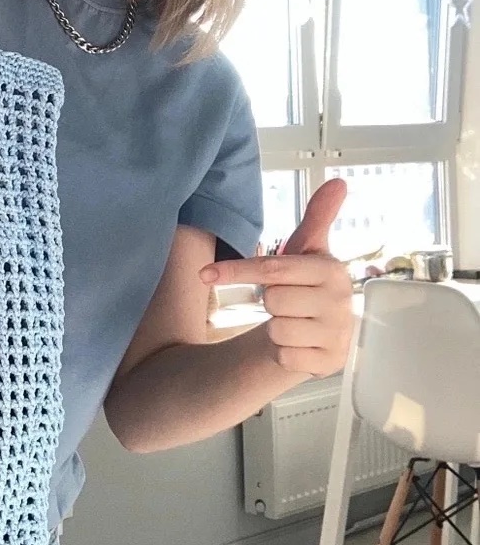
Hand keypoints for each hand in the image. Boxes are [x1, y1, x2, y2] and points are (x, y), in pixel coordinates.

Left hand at [200, 178, 352, 377]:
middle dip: (269, 301)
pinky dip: (283, 351)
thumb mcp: (307, 251)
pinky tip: (298, 343)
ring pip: (276, 329)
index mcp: (331, 270)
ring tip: (293, 323)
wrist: (323, 333)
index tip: (204, 274)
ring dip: (276, 328)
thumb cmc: (306, 285)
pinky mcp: (330, 362)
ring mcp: (337, 334)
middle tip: (286, 301)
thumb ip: (318, 217)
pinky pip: (284, 355)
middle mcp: (340, 302)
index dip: (236, 271)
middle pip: (272, 300)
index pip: (272, 269)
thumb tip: (338, 181)